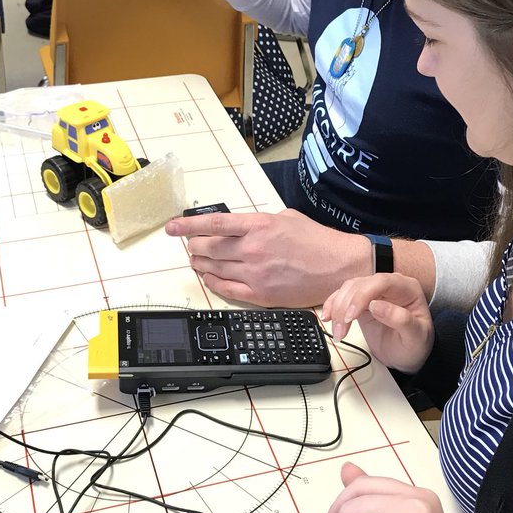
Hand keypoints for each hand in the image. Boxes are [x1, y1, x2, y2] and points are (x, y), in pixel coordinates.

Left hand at [164, 208, 372, 307]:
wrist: (339, 267)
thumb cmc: (316, 241)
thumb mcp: (285, 217)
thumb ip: (257, 221)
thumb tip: (236, 226)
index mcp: (260, 225)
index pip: (214, 224)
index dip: (188, 226)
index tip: (172, 228)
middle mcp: (254, 249)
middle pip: (208, 248)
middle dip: (194, 247)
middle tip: (191, 246)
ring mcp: (256, 274)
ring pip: (213, 269)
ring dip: (200, 265)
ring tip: (197, 261)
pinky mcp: (261, 295)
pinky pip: (226, 290)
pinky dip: (213, 283)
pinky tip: (209, 278)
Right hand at [322, 273, 433, 371]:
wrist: (408, 356)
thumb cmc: (416, 345)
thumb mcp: (416, 337)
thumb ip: (401, 320)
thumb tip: (376, 306)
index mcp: (407, 288)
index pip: (382, 282)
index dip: (363, 295)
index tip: (351, 315)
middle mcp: (389, 286)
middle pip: (361, 285)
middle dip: (346, 306)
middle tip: (341, 329)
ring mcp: (373, 293)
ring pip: (348, 289)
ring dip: (337, 308)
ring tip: (337, 331)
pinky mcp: (360, 302)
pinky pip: (342, 297)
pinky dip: (332, 305)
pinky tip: (327, 316)